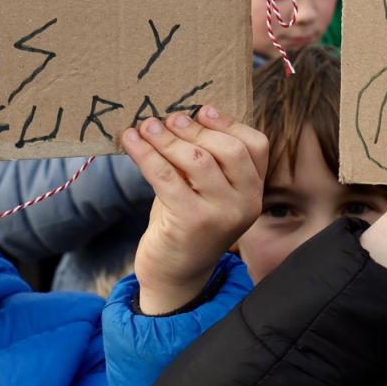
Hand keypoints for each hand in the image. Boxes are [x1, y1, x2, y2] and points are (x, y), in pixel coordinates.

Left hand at [122, 106, 266, 314]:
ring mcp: (222, 214)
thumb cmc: (186, 224)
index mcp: (254, 191)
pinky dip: (146, 153)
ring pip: (198, 160)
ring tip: (146, 126)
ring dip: (167, 138)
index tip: (201, 110)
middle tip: (167, 119)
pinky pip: (166, 176)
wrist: (174, 275)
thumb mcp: (205, 191)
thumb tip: (177, 116)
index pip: (256, 145)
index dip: (229, 123)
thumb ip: (204, 160)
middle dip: (195, 129)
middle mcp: (246, 203)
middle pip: (228, 149)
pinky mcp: (193, 222)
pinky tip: (130, 141)